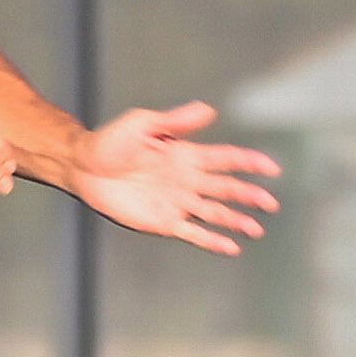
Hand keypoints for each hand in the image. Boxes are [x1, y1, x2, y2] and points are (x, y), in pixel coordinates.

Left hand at [70, 101, 278, 253]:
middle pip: (226, 188)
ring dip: (236, 221)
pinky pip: (193, 233)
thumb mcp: (144, 124)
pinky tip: (231, 247)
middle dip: (250, 195)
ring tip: (256, 230)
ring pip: (215, 213)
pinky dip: (212, 240)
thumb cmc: (111, 141)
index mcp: (187, 155)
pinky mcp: (163, 222)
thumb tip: (209, 110)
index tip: (272, 168)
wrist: (83, 167)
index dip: (250, 163)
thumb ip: (176, 121)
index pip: (226, 159)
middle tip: (271, 204)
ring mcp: (177, 202)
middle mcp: (187, 179)